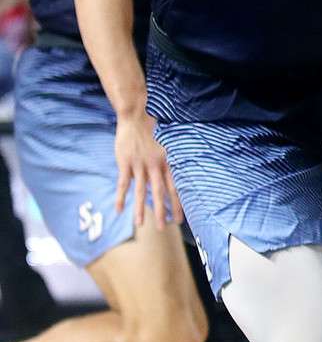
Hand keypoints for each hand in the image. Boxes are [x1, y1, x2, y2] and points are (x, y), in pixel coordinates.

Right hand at [114, 111, 182, 229]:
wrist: (137, 114)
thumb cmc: (155, 127)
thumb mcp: (170, 142)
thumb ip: (172, 159)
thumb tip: (180, 172)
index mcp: (168, 162)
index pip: (175, 187)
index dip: (178, 204)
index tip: (180, 219)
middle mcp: (155, 166)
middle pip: (159, 193)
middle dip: (162, 211)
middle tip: (164, 227)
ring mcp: (139, 165)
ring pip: (141, 191)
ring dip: (141, 209)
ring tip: (141, 224)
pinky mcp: (125, 163)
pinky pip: (124, 184)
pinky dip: (121, 197)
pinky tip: (119, 210)